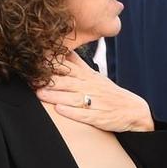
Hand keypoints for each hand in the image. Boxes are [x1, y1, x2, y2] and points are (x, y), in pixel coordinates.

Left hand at [36, 54, 152, 132]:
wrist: (134, 110)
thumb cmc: (110, 93)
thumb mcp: (95, 76)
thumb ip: (78, 65)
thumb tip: (62, 50)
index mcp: (88, 77)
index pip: (68, 67)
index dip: (52, 65)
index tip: (35, 61)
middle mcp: (91, 87)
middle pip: (68, 81)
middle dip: (50, 80)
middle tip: (32, 78)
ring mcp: (95, 102)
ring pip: (73, 97)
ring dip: (56, 96)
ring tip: (40, 94)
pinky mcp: (99, 117)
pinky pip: (84, 114)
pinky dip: (72, 112)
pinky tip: (60, 110)